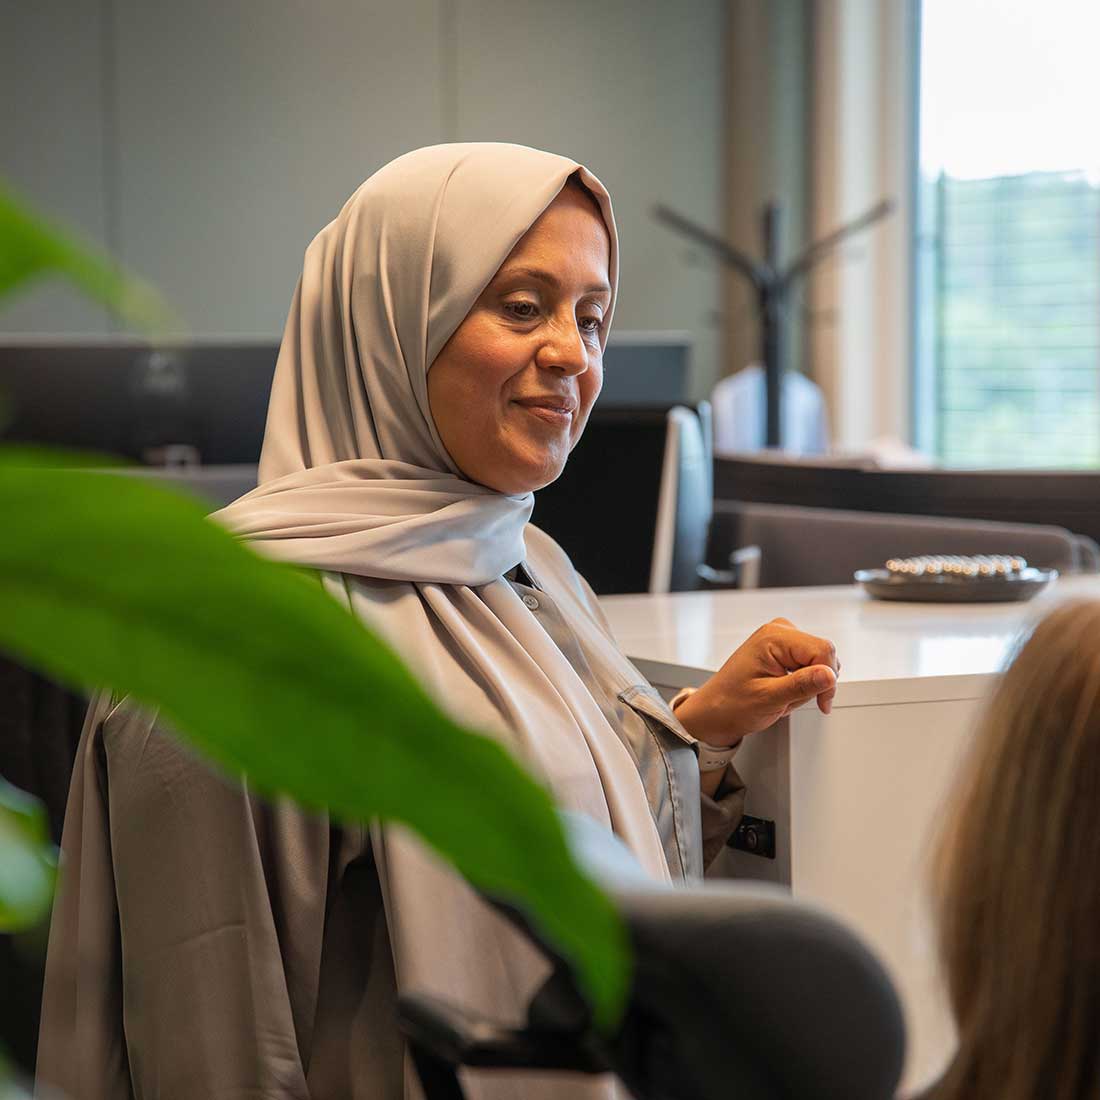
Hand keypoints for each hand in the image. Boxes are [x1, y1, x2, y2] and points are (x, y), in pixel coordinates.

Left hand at [673, 618, 838, 746]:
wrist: (715, 711)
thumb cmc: (732, 704)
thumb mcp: (769, 699)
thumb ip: (801, 685)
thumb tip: (829, 674)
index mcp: (773, 637)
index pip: (823, 650)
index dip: (828, 679)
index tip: (822, 702)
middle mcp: (778, 631)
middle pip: (822, 654)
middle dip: (814, 683)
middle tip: (790, 699)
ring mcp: (781, 640)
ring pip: (818, 662)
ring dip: (807, 685)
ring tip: (783, 696)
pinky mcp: (783, 650)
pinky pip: (809, 665)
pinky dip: (802, 683)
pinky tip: (783, 691)